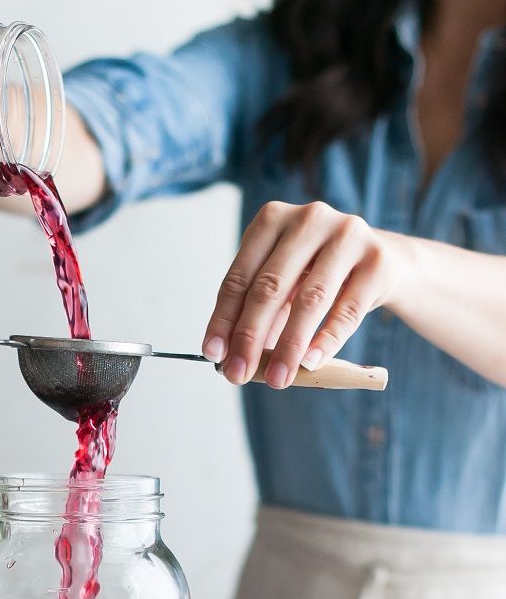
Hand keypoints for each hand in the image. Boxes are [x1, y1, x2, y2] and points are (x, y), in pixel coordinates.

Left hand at [202, 201, 402, 387]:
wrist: (385, 260)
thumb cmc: (319, 273)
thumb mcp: (284, 282)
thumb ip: (258, 311)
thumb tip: (229, 355)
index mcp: (273, 219)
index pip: (239, 277)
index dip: (223, 319)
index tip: (213, 355)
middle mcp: (309, 219)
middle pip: (270, 287)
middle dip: (250, 337)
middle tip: (238, 374)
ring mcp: (347, 235)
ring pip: (310, 299)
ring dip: (289, 346)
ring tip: (277, 379)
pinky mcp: (377, 260)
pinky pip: (347, 310)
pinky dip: (327, 341)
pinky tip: (310, 364)